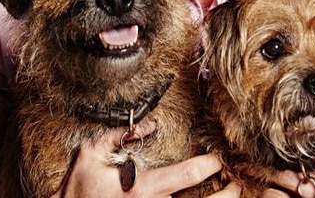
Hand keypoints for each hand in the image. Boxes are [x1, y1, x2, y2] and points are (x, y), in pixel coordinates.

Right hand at [57, 120, 236, 197]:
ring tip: (231, 193)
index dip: (207, 164)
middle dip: (226, 195)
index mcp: (142, 190)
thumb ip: (119, 135)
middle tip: (238, 182)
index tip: (218, 156)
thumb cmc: (77, 189)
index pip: (185, 176)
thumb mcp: (91, 152)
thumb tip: (148, 124)